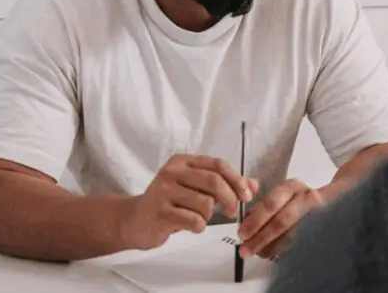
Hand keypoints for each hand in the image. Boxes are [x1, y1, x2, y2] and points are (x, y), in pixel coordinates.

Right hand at [125, 154, 258, 249]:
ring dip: (208, 215)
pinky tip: (190, 225)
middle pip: (214, 182)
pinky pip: (194, 220)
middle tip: (234, 212)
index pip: (217, 164)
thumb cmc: (169, 204)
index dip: (237, 179)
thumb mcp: (195, 189)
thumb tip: (253, 184)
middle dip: (230, 199)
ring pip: (205, 203)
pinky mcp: (159, 212)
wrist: (133, 221)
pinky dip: (199, 226)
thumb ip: (224, 184)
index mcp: (182, 162)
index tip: (247, 195)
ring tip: (197, 217)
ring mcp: (163, 191)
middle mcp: (171, 172)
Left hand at [237, 178, 324, 259]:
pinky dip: (283, 251)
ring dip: (271, 248)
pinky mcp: (320, 229)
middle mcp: (306, 199)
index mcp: (292, 187)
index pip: (271, 204)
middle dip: (261, 238)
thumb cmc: (295, 200)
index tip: (242, 233)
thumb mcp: (280, 194)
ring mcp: (317, 214)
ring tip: (257, 253)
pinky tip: (272, 253)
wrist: (326, 201)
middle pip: (282, 221)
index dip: (255, 220)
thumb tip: (245, 223)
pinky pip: (299, 244)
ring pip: (292, 236)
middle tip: (246, 248)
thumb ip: (262, 206)